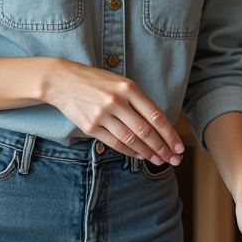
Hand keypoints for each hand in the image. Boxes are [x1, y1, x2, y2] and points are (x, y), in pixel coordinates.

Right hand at [41, 58, 184, 164]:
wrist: (62, 81)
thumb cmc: (96, 82)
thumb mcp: (121, 83)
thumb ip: (138, 101)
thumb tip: (159, 124)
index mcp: (128, 88)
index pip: (155, 115)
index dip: (170, 134)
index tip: (179, 146)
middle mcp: (116, 101)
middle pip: (146, 131)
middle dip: (162, 148)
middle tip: (174, 159)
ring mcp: (102, 115)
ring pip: (131, 140)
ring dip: (148, 153)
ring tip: (159, 160)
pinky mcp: (90, 126)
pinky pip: (115, 143)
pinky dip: (130, 151)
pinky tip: (140, 156)